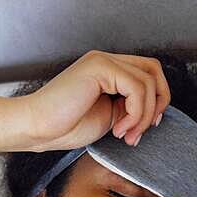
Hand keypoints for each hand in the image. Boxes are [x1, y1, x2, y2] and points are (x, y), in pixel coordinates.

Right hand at [20, 50, 170, 152]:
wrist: (37, 128)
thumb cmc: (64, 127)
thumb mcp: (109, 118)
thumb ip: (130, 109)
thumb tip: (155, 112)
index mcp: (107, 72)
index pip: (148, 74)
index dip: (157, 100)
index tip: (148, 126)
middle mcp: (106, 61)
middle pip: (154, 70)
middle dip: (159, 102)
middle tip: (145, 129)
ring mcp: (102, 61)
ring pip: (148, 81)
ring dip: (144, 116)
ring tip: (126, 135)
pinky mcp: (99, 68)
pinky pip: (137, 88)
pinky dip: (135, 114)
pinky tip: (118, 129)